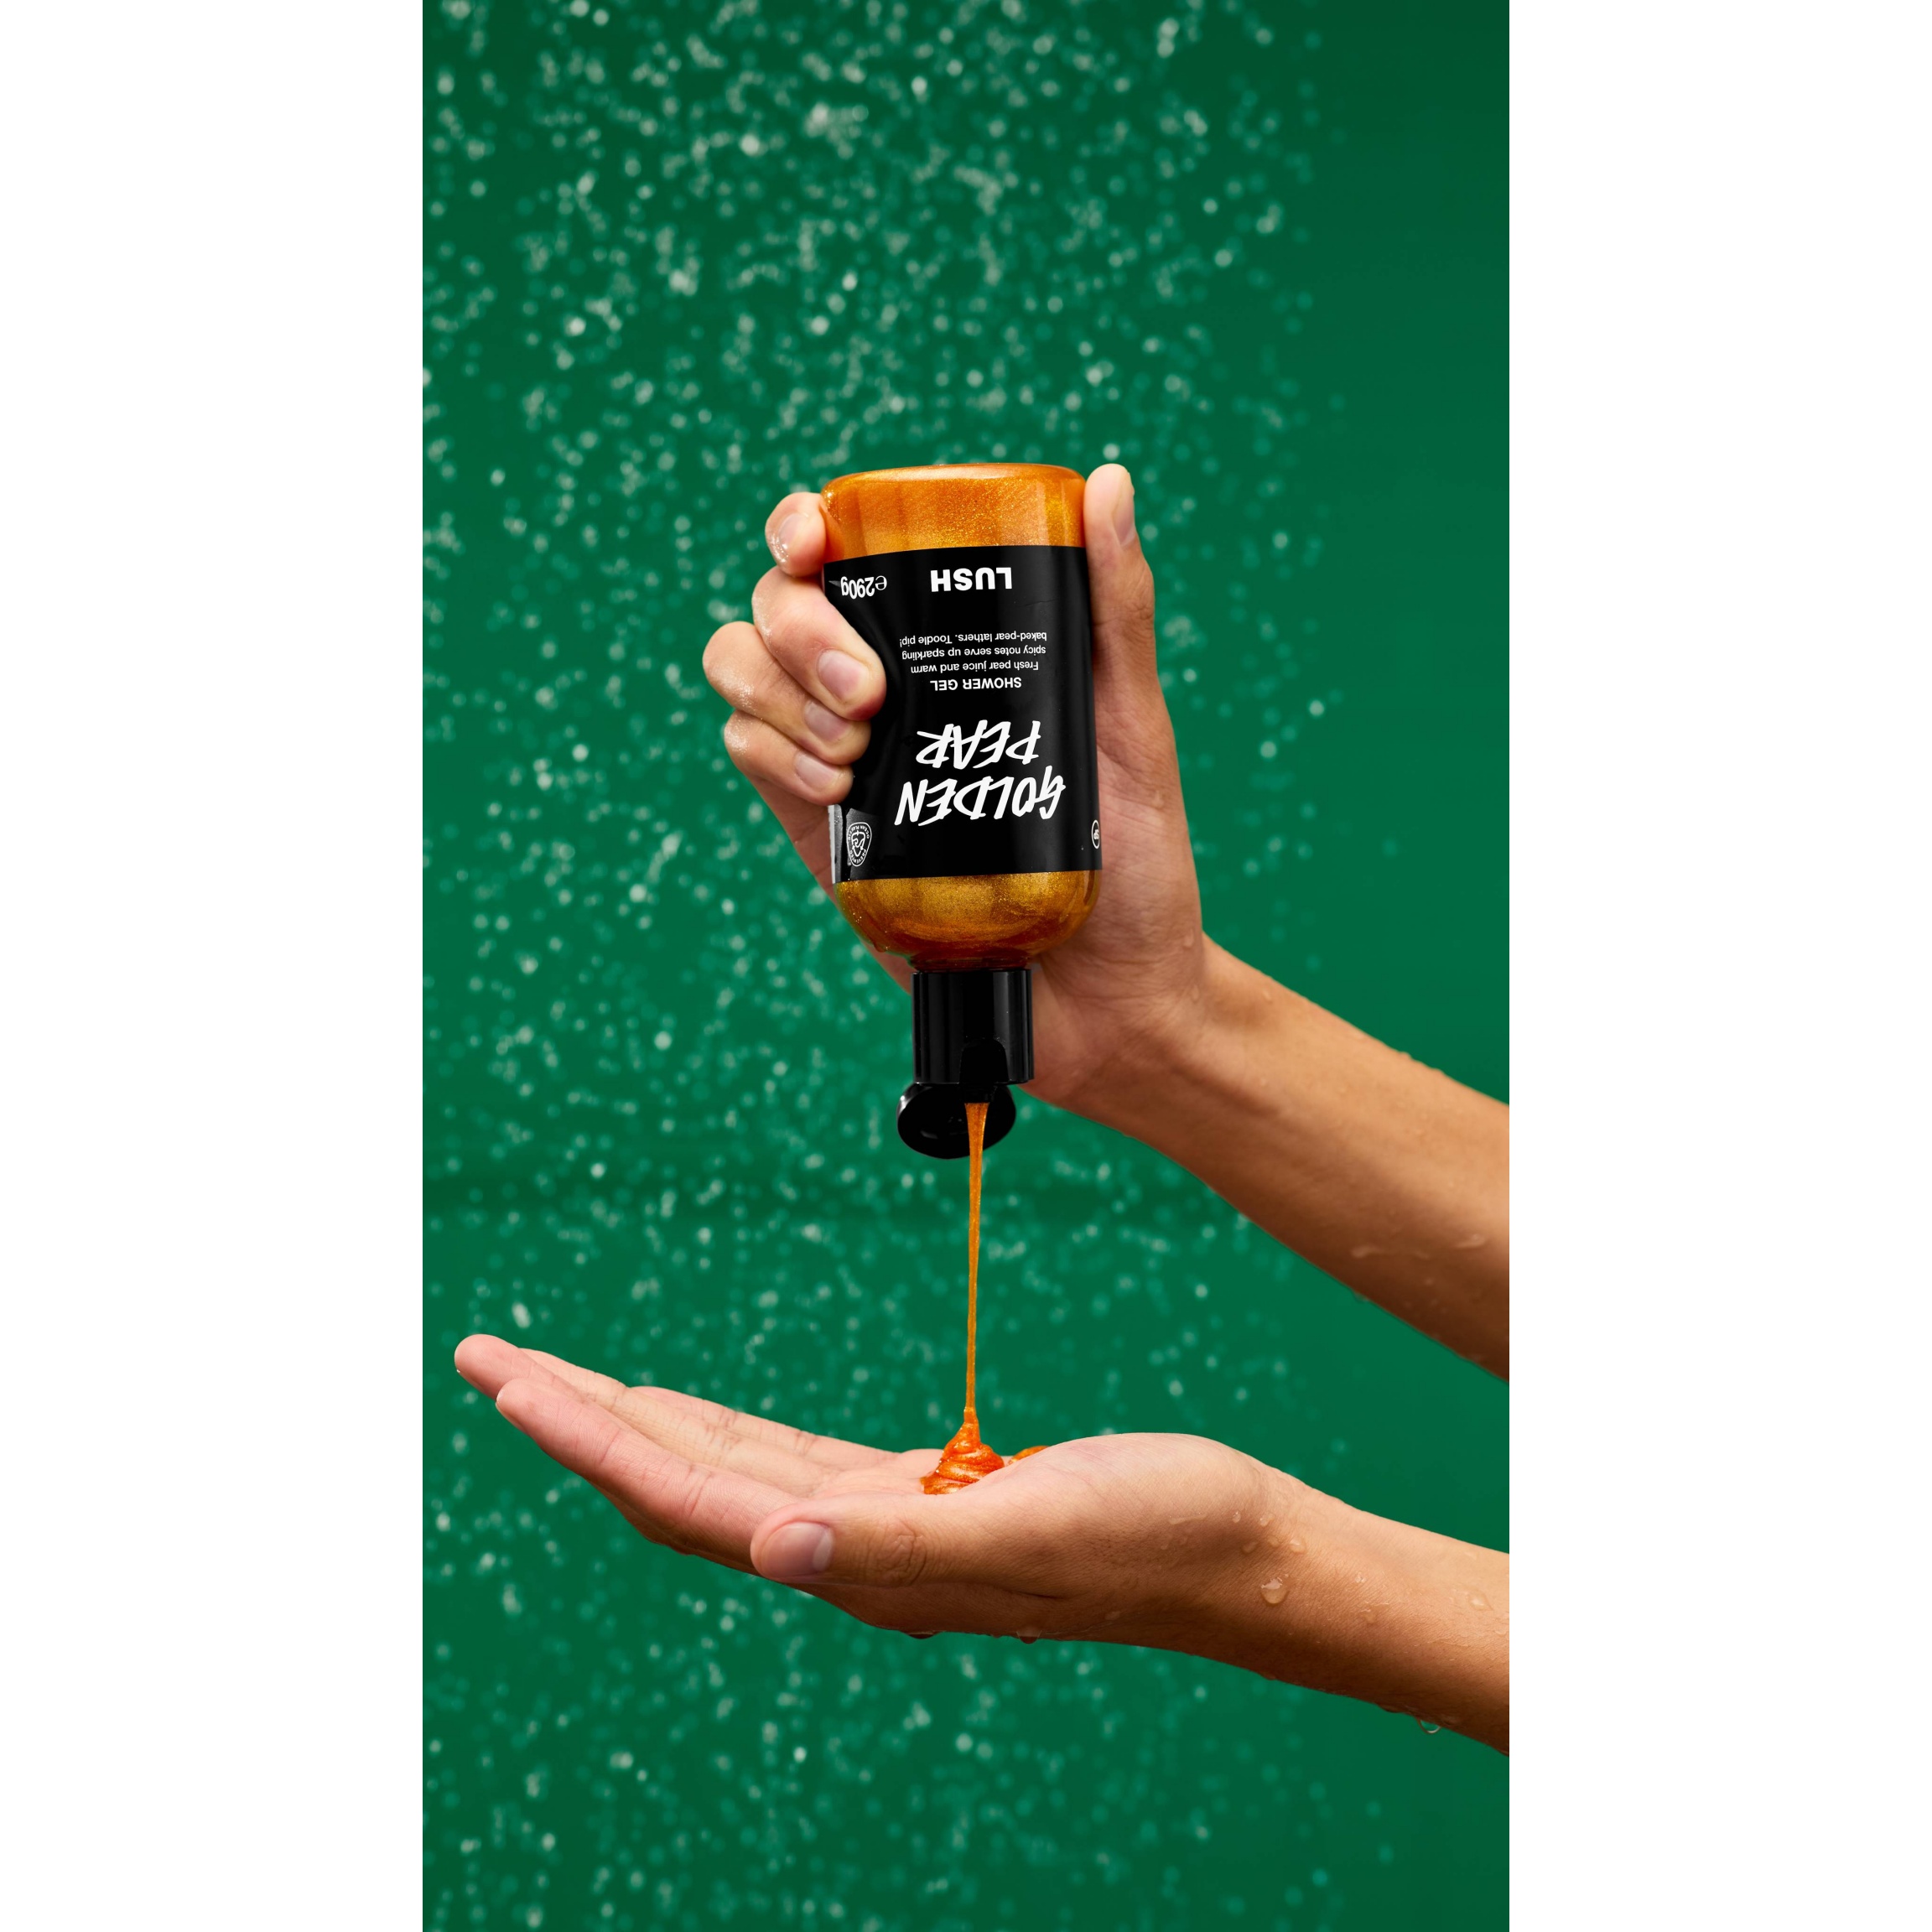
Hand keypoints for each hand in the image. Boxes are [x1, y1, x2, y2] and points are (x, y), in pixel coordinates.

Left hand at [455, 1336, 1509, 1749]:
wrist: (1242, 1550)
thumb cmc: (1157, 1537)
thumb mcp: (1037, 1531)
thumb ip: (902, 1547)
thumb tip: (773, 1549)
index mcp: (866, 1560)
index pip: (688, 1497)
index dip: (592, 1437)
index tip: (509, 1378)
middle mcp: (852, 1549)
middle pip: (677, 1482)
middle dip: (579, 1419)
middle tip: (488, 1359)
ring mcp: (882, 1525)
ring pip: (720, 1470)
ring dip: (633, 1420)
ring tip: (556, 1378)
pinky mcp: (920, 1497)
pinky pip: (781, 1459)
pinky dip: (715, 1427)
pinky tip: (684, 1411)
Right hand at [700, 472, 1511, 1374]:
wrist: (1110, 1002)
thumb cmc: (1138, 863)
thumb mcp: (1135, 727)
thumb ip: (1114, 612)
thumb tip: (1111, 483)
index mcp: (954, 645)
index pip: (850, 553)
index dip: (806, 528)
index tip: (818, 541)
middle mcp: (886, 689)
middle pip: (776, 604)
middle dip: (800, 628)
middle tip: (873, 695)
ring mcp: (845, 759)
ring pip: (742, 670)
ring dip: (779, 692)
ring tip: (860, 751)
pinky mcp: (822, 833)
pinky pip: (750, 756)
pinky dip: (773, 753)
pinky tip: (839, 788)